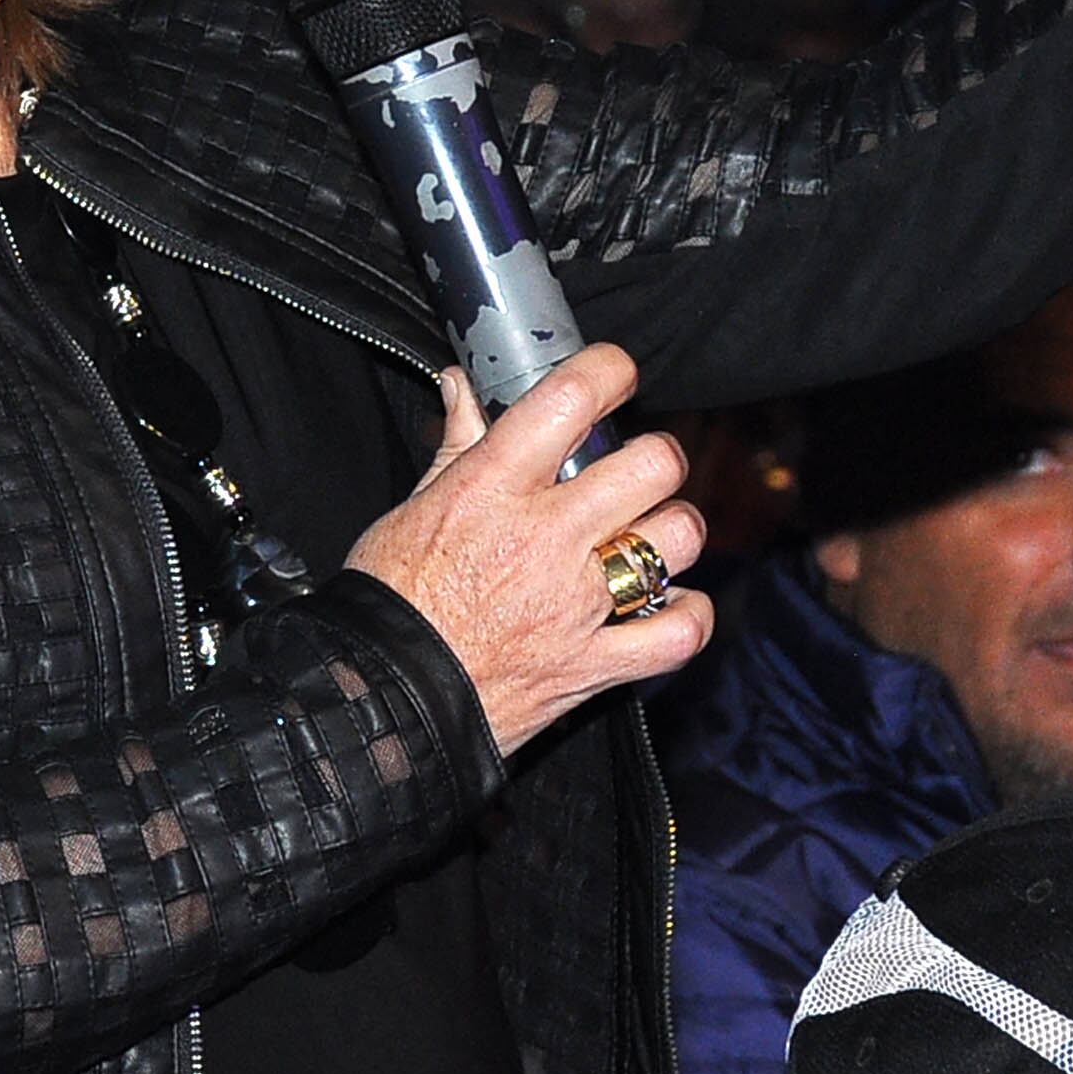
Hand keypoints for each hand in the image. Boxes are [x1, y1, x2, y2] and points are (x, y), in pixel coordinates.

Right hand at [345, 345, 709, 758]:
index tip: (615, 375)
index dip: (609, 371)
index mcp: (493, 489)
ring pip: (676, 539)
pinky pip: (680, 634)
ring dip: (673, 530)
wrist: (384, 702)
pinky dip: (688, 616)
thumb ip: (455, 444)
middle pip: (652, 463)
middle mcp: (545, 538)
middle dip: (656, 456)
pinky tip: (669, 604)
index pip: (571, 399)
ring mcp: (578, 604)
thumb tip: (461, 387)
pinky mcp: (595, 665)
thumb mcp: (411, 507)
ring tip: (649, 534)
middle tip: (638, 469)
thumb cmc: (390, 603)